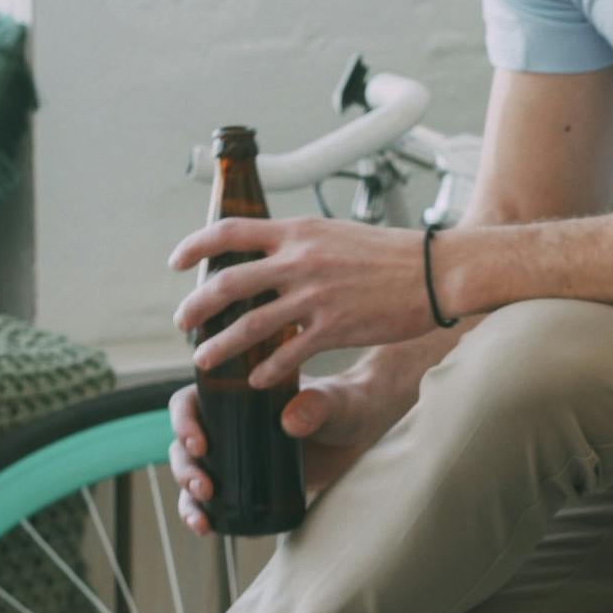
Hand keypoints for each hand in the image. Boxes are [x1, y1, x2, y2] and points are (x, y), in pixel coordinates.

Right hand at [167, 370, 401, 535]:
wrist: (361, 432)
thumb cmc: (345, 404)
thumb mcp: (333, 402)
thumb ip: (317, 405)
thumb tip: (290, 423)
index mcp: (233, 392)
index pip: (189, 402)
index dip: (183, 423)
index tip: (199, 445)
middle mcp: (225, 423)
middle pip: (184, 445)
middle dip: (185, 469)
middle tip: (205, 487)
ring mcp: (233, 454)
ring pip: (193, 475)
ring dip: (189, 499)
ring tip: (203, 520)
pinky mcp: (246, 480)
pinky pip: (214, 500)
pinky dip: (205, 515)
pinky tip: (208, 530)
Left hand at [172, 216, 452, 384]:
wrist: (438, 272)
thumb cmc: (392, 253)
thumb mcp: (336, 234)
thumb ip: (300, 244)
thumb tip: (269, 255)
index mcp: (298, 232)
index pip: (228, 232)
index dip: (193, 246)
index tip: (175, 263)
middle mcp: (300, 261)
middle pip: (226, 284)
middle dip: (195, 308)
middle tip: (182, 323)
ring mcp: (315, 296)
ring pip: (249, 325)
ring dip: (219, 347)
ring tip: (203, 361)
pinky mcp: (335, 328)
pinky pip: (288, 354)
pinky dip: (266, 370)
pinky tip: (257, 380)